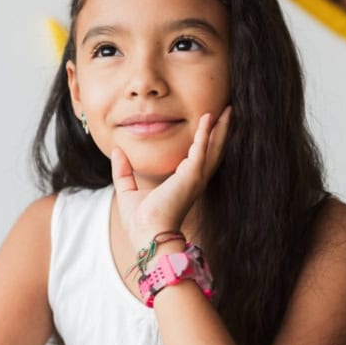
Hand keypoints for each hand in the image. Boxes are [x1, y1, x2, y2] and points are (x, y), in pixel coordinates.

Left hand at [112, 106, 230, 249]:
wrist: (148, 234)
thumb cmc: (140, 221)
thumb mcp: (127, 190)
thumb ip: (123, 171)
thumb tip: (116, 151)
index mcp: (182, 182)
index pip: (197, 157)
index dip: (203, 141)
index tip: (207, 125)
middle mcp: (194, 179)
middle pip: (213, 150)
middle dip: (220, 131)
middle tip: (228, 112)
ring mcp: (196, 177)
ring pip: (214, 147)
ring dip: (221, 128)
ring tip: (228, 110)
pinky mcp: (192, 175)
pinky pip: (201, 148)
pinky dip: (204, 132)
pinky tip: (207, 118)